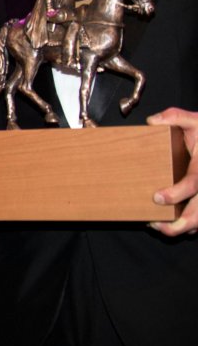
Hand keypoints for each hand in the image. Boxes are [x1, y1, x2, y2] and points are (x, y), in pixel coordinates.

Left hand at [147, 107, 197, 235]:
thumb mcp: (195, 121)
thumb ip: (176, 117)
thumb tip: (153, 121)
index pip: (194, 184)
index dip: (177, 193)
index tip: (157, 197)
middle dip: (180, 223)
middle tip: (156, 225)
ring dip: (181, 228)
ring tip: (157, 226)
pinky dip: (186, 226)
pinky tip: (166, 224)